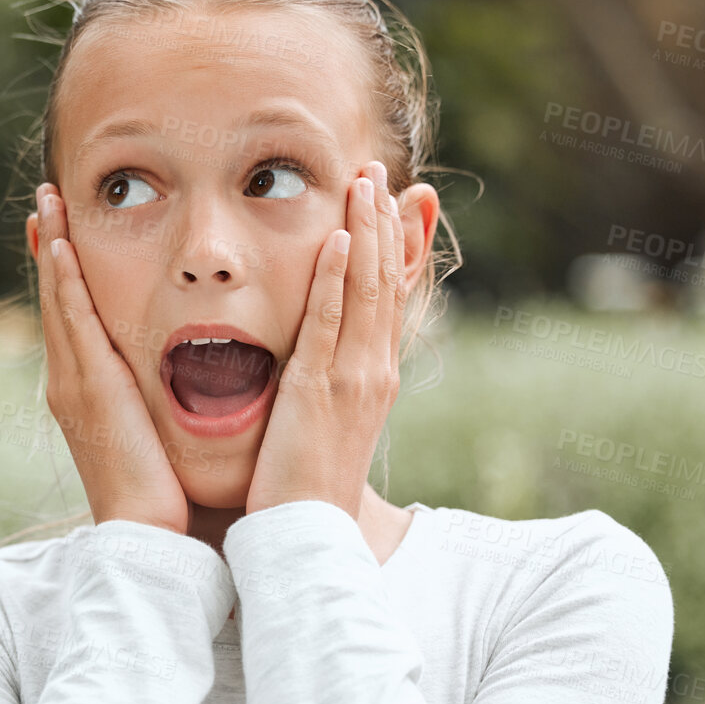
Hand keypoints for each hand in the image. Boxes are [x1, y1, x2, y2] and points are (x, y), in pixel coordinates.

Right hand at [29, 183, 191, 534]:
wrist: (146, 534)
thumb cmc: (161, 491)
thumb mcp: (156, 430)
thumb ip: (160, 396)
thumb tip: (187, 370)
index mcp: (86, 389)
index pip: (73, 316)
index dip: (66, 272)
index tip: (66, 230)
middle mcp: (70, 381)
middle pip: (56, 299)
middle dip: (53, 247)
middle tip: (48, 198)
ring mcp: (72, 384)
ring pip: (58, 302)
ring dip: (54, 249)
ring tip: (49, 202)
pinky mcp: (87, 389)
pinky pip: (73, 323)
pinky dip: (65, 282)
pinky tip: (64, 246)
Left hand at [244, 160, 409, 521]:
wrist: (309, 532)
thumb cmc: (307, 484)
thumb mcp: (325, 422)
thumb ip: (323, 382)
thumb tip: (316, 356)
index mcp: (375, 376)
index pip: (390, 297)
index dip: (395, 246)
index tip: (397, 199)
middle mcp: (373, 370)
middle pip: (385, 282)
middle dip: (384, 223)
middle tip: (379, 171)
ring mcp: (351, 378)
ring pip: (364, 290)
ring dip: (365, 232)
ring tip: (363, 182)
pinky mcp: (318, 389)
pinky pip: (327, 321)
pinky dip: (334, 276)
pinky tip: (335, 236)